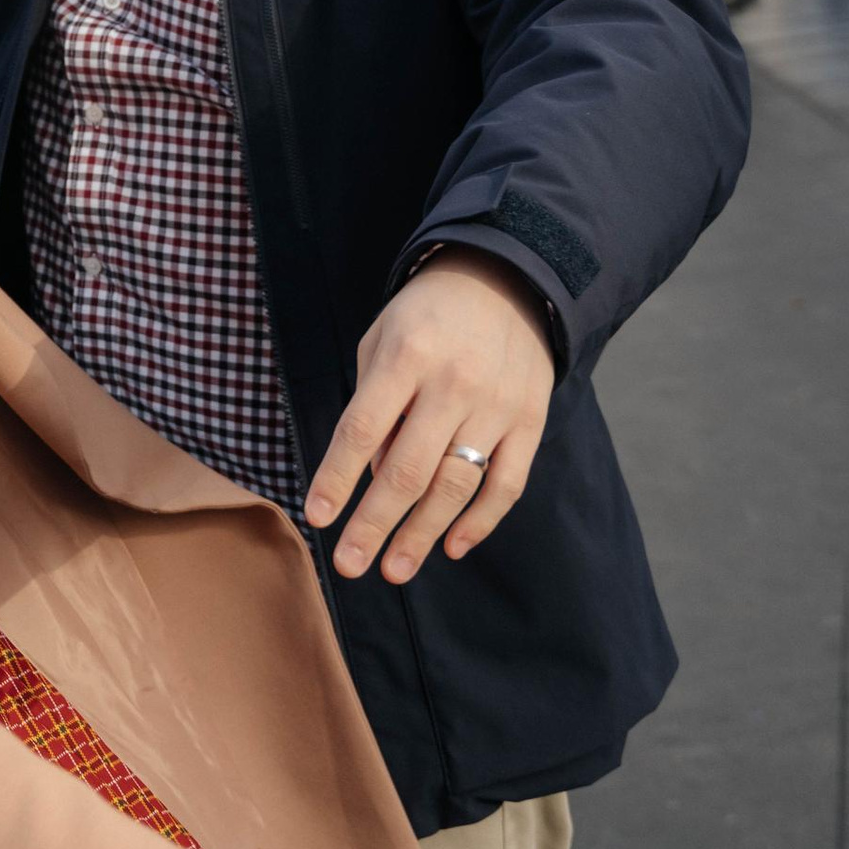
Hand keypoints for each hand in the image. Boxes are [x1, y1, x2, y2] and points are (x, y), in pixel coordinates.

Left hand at [304, 250, 553, 582]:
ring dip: (422, 535)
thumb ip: (375, 404)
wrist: (506, 279)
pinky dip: (480, 521)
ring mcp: (496, 405)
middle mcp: (453, 384)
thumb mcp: (383, 339)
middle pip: (408, 470)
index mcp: (406, 356)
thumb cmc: (427, 317)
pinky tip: (452, 546)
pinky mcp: (530, 422)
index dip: (337, 478)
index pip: (362, 429)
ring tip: (393, 570)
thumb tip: (376, 477)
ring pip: (456, 486)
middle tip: (350, 566)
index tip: (317, 517)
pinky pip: (506, 484)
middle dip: (375, 524)